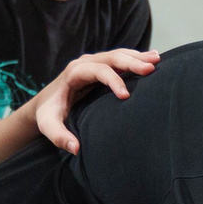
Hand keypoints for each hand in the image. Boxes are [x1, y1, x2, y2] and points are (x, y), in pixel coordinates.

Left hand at [31, 48, 156, 155]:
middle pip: (111, 58)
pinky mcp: (100, 67)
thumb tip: (76, 148)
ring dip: (138, 57)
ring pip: (118, 55)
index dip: (112, 80)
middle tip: (152, 68)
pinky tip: (151, 58)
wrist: (44, 104)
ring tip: (158, 59)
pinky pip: (119, 59)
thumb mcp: (49, 126)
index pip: (97, 71)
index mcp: (74, 73)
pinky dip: (135, 58)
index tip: (126, 96)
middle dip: (132, 62)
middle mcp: (84, 63)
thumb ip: (59, 137)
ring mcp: (93, 63)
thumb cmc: (48, 115)